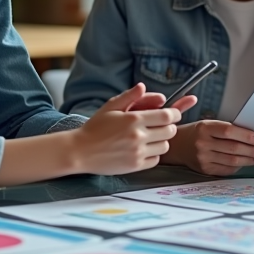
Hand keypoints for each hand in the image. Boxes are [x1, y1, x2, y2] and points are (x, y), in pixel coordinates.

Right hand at [74, 84, 196, 174]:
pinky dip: (154, 155)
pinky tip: (143, 150)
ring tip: (150, 138)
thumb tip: (143, 86)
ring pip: (165, 146)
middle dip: (169, 126)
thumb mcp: (110, 107)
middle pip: (170, 131)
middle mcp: (138, 136)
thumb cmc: (95, 127)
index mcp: (134, 119)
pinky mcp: (135, 166)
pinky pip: (156, 160)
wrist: (79, 151)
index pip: (167, 115)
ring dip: (161, 141)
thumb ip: (129, 96)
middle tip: (160, 126)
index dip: (174, 113)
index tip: (172, 113)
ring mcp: (137, 152)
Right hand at [166, 120, 253, 175]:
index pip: (228, 131)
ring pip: (231, 160)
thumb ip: (224, 128)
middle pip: (232, 148)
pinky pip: (225, 169)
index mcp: (204, 128)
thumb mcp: (207, 124)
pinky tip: (243, 164)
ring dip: (247, 160)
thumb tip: (249, 135)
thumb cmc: (196, 133)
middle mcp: (202, 143)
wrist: (177, 145)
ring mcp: (203, 157)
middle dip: (251, 150)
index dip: (245, 135)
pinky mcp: (204, 169)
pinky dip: (237, 167)